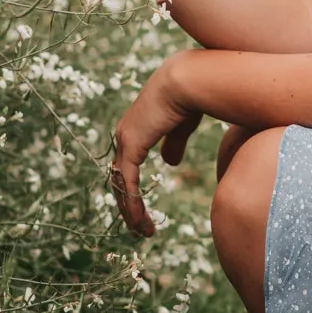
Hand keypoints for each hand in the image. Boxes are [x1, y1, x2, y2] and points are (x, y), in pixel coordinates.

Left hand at [109, 54, 204, 236]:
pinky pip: (129, 183)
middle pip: (120, 180)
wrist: (188, 81)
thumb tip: (169, 163)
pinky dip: (132, 203)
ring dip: (130, 211)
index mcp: (135, 130)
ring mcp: (125, 140)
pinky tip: (139, 220)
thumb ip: (172, 144)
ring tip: (141, 232)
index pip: (127, 168)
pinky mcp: (132, 145)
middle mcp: (124, 136)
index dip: (133, 190)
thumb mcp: (181, 127)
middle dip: (128, 206)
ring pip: (121, 185)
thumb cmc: (191, 97)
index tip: (143, 210)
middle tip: (139, 228)